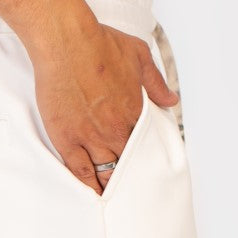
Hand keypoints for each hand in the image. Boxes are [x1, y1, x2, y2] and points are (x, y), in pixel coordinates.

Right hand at [29, 22, 179, 194]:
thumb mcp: (138, 56)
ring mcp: (90, 137)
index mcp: (135, 112)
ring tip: (114, 197)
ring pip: (106, 173)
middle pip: (128, 166)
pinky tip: (92, 193)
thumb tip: (171, 99)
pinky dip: (88, 185)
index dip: (146, 159)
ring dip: (111, 186)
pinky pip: (80, 171)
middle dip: (131, 179)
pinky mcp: (67, 139)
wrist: (66, 40)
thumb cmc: (99, 43)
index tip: (147, 169)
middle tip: (133, 192)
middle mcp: (116, 129)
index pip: (147, 146)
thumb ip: (156, 82)